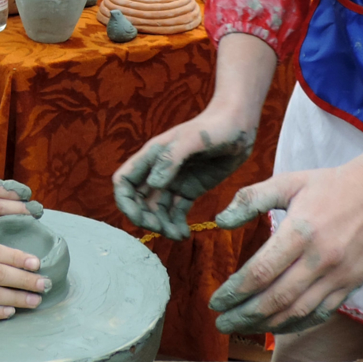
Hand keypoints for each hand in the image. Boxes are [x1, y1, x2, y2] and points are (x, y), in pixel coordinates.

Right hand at [113, 114, 255, 239]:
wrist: (238, 126)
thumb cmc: (215, 127)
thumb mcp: (194, 139)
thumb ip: (171, 159)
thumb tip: (153, 184)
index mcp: (152, 156)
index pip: (124, 181)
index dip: (125, 202)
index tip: (139, 218)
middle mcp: (158, 170)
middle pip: (138, 200)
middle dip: (144, 218)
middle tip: (161, 229)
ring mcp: (173, 181)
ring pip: (156, 209)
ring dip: (161, 225)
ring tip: (177, 235)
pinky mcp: (189, 189)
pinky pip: (175, 211)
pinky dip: (176, 224)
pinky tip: (184, 233)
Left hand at [207, 126, 362, 334]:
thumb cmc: (327, 185)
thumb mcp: (287, 182)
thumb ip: (250, 199)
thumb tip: (219, 222)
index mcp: (301, 231)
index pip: (261, 272)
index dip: (235, 291)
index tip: (215, 300)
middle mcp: (320, 259)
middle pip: (276, 299)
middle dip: (243, 315)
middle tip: (220, 323)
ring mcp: (338, 276)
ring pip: (297, 312)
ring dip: (266, 324)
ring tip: (241, 327)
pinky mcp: (350, 285)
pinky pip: (320, 314)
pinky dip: (295, 324)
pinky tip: (275, 326)